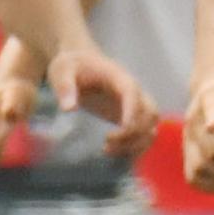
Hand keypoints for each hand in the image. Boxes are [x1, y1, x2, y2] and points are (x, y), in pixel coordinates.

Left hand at [51, 42, 158, 157]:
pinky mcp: (129, 116)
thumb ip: (65, 88)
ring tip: (106, 149)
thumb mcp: (62, 71)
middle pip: (150, 113)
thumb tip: (69, 109)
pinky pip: (144, 134)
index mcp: (118, 77)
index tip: (122, 128)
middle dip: (134, 132)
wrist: (80, 63)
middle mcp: (133, 91)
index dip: (132, 111)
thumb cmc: (71, 65)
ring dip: (135, 143)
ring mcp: (134, 105)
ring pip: (151, 126)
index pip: (133, 93)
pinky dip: (135, 146)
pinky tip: (113, 151)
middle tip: (106, 142)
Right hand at [184, 67, 213, 189]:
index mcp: (211, 101)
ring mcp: (187, 141)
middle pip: (207, 153)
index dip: (213, 120)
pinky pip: (193, 178)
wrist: (212, 88)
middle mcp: (194, 123)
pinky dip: (211, 185)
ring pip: (197, 170)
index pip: (211, 110)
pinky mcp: (188, 155)